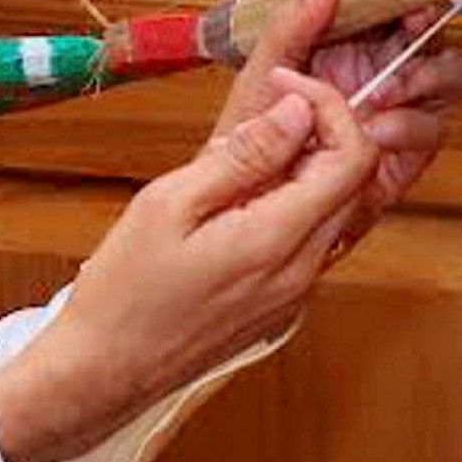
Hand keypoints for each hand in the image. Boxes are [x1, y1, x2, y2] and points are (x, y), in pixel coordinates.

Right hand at [0, 61, 379, 461]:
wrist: (104, 374)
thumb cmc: (124, 294)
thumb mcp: (169, 204)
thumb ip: (242, 157)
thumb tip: (296, 113)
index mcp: (278, 241)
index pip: (354, 158)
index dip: (329, 107)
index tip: (284, 87)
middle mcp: (303, 271)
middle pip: (357, 181)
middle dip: (326, 129)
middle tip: (272, 107)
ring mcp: (298, 291)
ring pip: (340, 208)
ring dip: (312, 164)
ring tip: (253, 144)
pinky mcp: (284, 302)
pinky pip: (316, 237)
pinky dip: (299, 199)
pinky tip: (247, 190)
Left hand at [214, 0, 461, 230]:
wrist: (256, 192)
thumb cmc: (254, 133)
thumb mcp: (266, 69)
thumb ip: (292, 24)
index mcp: (354, 41)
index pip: (399, 5)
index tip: (408, 0)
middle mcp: (383, 70)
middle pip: (434, 37)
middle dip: (429, 36)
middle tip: (407, 40)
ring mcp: (400, 107)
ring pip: (448, 79)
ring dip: (424, 80)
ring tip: (381, 95)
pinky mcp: (408, 149)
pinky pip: (433, 128)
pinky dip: (411, 125)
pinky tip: (378, 132)